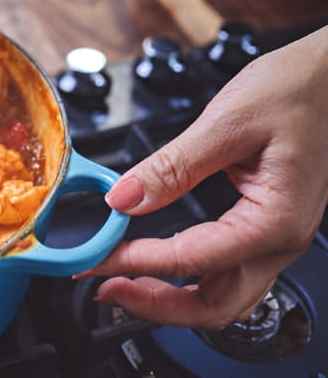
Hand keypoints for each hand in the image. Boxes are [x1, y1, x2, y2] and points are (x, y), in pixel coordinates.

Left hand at [80, 26, 327, 328]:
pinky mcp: (266, 224)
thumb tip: (124, 198)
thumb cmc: (298, 90)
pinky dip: (187, 276)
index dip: (134, 263)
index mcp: (274, 221)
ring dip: (171, 298)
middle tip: (106, 288)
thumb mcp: (226, 123)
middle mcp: (280, 240)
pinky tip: (159, 263)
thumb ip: (172, 167)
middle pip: (214, 306)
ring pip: (222, 295)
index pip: (190, 260)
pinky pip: (225, 269)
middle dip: (155, 305)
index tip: (96, 260)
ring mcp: (276, 237)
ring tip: (124, 283)